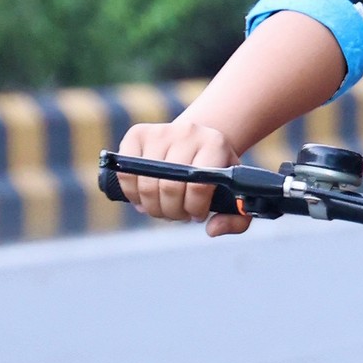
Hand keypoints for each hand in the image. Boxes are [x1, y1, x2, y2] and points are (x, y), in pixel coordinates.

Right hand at [116, 109, 255, 235]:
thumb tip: (211, 230)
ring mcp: (160, 131)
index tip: (197, 215)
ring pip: (146, 183)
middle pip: (169, 186)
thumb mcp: (236, 194)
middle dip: (173, 212)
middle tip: (179, 215)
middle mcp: (187, 132)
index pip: (198, 185)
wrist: (198, 141)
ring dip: (153, 207)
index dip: (194, 208)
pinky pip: (126, 172)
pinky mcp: (137, 134)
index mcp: (215, 145)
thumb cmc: (216, 174)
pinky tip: (144, 199)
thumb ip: (236, 220)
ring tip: (164, 208)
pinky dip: (132, 194)